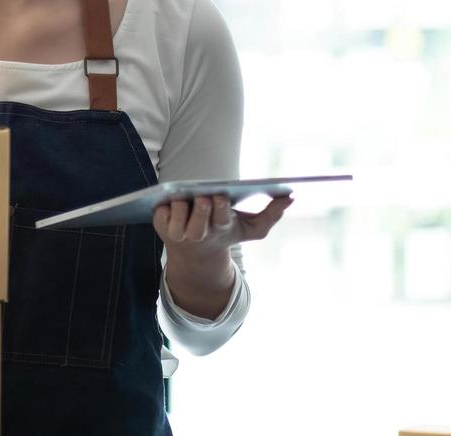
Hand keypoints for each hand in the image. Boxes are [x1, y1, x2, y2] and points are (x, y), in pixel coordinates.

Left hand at [153, 193, 293, 261]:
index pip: (221, 219)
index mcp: (221, 229)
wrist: (198, 254)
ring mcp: (179, 232)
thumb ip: (272, 214)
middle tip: (203, 195)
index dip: (219, 209)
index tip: (220, 196)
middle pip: (198, 223)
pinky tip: (166, 199)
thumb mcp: (251, 228)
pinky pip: (159, 216)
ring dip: (180, 206)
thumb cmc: (226, 233)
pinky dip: (162, 208)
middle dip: (201, 210)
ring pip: (177, 218)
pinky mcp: (161, 228)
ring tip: (182, 195)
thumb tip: (291, 197)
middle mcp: (199, 233)